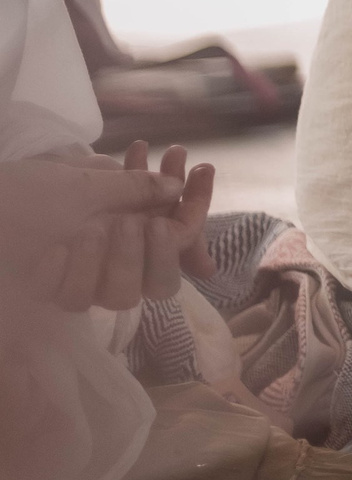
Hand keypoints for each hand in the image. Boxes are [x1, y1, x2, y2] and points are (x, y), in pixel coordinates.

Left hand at [2, 142, 216, 312]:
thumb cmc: (23, 192)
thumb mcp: (83, 182)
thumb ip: (136, 187)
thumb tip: (178, 189)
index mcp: (123, 220)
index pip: (177, 232)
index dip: (195, 214)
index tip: (201, 181)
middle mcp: (111, 253)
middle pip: (160, 279)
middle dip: (152, 251)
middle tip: (129, 224)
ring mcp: (83, 279)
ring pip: (122, 295)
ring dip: (109, 262)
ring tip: (82, 232)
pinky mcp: (54, 295)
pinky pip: (76, 298)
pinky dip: (65, 272)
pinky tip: (48, 252)